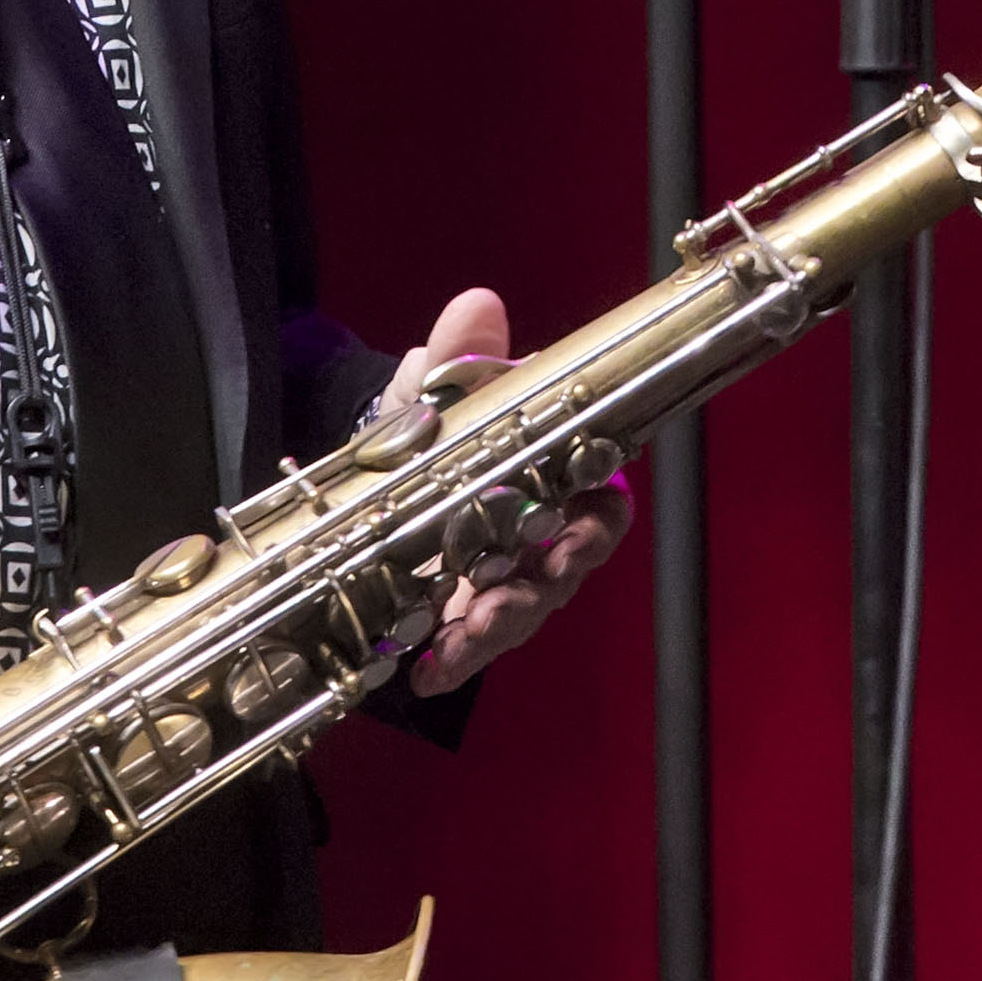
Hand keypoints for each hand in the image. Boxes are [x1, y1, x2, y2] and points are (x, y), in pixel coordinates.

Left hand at [399, 287, 632, 695]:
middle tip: (506, 599)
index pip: (602, 506)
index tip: (577, 537)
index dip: (598, 526)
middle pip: (563, 573)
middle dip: (540, 591)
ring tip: (458, 640)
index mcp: (549, 482)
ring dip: (493, 629)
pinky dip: (452, 660)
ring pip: (519, 612)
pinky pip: (468, 645)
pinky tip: (427, 674)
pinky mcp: (460, 616)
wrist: (379, 485)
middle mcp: (538, 538)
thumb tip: (477, 306)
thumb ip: (459, 362)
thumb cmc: (430, 438)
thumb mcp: (432, 399)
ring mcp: (500, 582)